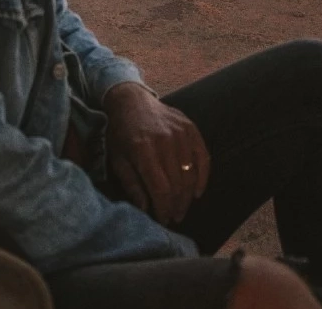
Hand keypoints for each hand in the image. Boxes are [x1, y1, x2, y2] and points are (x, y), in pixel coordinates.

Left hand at [103, 83, 210, 224]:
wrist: (131, 101)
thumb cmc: (121, 133)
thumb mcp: (118, 160)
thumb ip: (132, 184)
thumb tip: (145, 209)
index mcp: (143, 150)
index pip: (161, 188)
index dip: (164, 208)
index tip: (163, 220)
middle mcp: (165, 141)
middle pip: (178, 183)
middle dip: (177, 205)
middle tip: (174, 218)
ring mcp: (180, 133)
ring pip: (191, 173)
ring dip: (188, 196)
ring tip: (183, 208)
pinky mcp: (190, 128)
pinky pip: (203, 156)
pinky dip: (202, 176)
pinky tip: (197, 191)